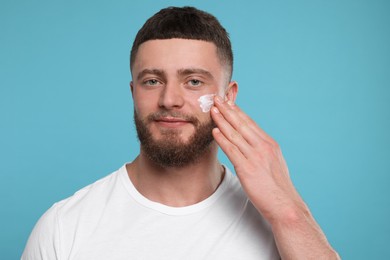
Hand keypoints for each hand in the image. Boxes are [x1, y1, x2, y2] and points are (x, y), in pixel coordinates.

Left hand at [210, 96, 305, 222]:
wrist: (284, 204)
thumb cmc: (277, 186)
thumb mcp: (273, 162)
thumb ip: (261, 150)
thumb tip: (250, 143)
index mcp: (269, 144)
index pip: (250, 123)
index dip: (237, 111)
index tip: (228, 102)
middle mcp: (263, 147)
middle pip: (241, 124)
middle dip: (227, 110)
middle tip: (216, 98)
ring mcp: (255, 156)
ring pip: (235, 134)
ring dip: (222, 120)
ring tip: (212, 110)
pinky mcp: (247, 168)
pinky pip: (232, 150)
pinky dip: (222, 139)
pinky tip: (215, 131)